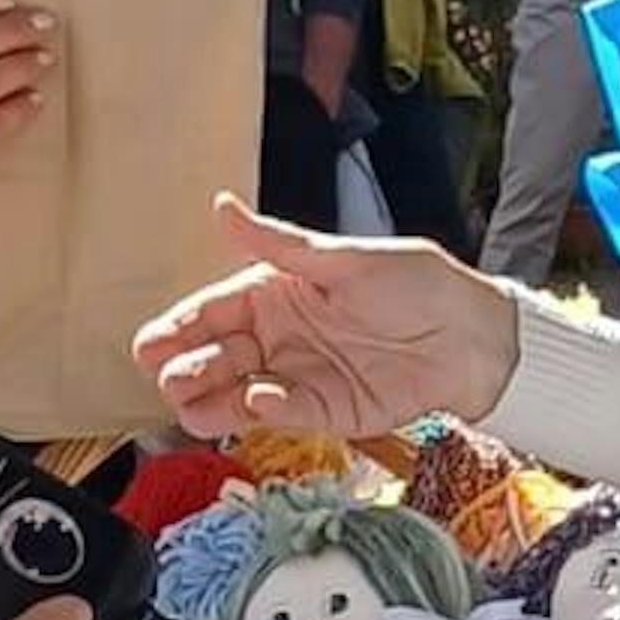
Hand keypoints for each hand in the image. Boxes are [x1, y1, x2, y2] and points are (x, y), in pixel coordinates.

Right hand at [135, 205, 521, 441]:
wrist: (473, 334)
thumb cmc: (415, 283)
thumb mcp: (343, 259)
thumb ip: (279, 244)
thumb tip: (222, 206)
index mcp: (275, 293)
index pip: (213, 311)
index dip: (179, 328)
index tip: (146, 344)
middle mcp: (279, 338)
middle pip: (216, 358)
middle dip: (185, 369)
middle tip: (165, 377)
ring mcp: (300, 377)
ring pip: (238, 395)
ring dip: (211, 401)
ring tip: (188, 405)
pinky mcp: (327, 411)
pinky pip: (286, 413)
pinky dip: (267, 410)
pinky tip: (256, 401)